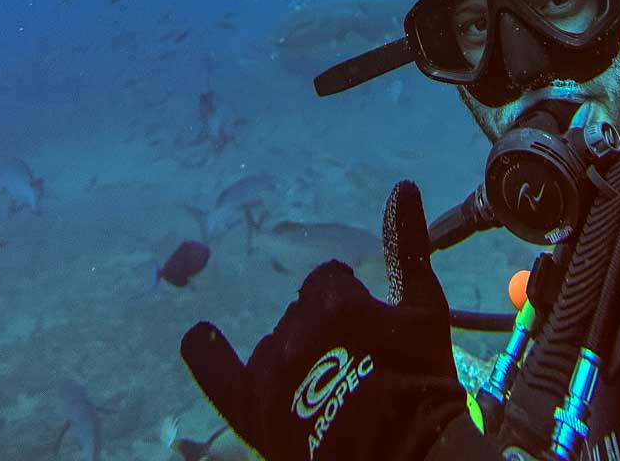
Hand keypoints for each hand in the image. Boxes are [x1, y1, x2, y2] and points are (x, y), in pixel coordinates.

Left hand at [180, 181, 467, 460]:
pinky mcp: (255, 410)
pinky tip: (195, 335)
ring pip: (275, 343)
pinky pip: (218, 373)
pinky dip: (205, 353)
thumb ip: (408, 245)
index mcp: (334, 301)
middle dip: (324, 330)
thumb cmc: (420, 377)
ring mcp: (272, 370)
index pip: (328, 282)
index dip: (348, 304)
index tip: (367, 331)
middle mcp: (296, 329)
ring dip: (295, 353)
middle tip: (354, 364)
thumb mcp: (424, 306)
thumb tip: (402, 184)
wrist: (405, 449)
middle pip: (301, 313)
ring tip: (326, 383)